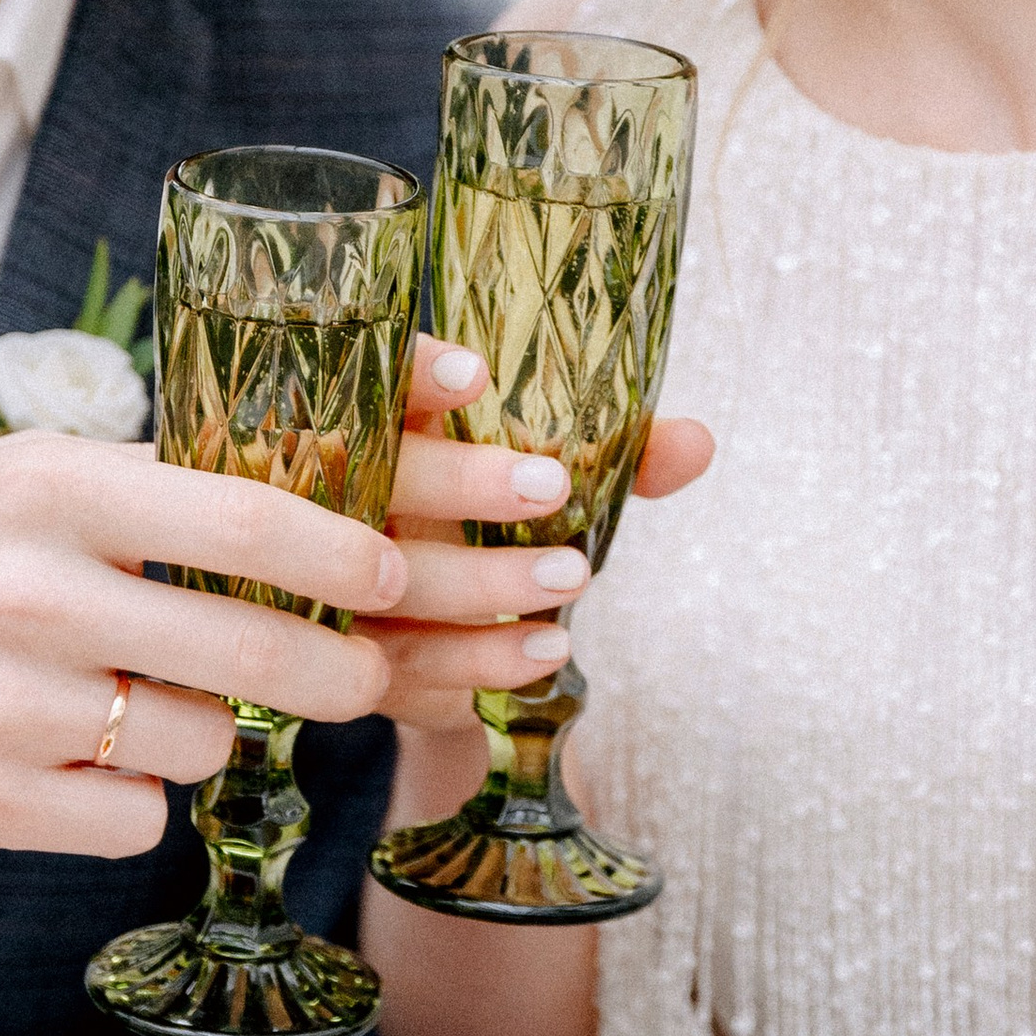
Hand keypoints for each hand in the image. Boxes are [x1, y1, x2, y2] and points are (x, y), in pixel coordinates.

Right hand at [0, 432, 407, 860]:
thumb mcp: (23, 478)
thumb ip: (160, 488)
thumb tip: (338, 502)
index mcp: (53, 485)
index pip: (250, 516)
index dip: (349, 556)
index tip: (398, 575)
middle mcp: (34, 591)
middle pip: (260, 652)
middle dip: (338, 674)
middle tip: (355, 675)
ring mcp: (7, 705)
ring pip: (206, 744)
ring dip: (204, 732)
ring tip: (132, 701)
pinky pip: (138, 821)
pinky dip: (127, 800)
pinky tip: (69, 760)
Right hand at [364, 334, 714, 733]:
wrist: (436, 646)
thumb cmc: (492, 532)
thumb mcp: (553, 484)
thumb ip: (619, 459)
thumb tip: (696, 444)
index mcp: (383, 430)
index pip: (376, 385)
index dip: (414, 375)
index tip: (474, 373)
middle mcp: (343, 502)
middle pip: (382, 482)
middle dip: (464, 483)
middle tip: (555, 487)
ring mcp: (338, 584)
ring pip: (398, 582)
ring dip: (489, 582)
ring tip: (575, 576)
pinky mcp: (355, 659)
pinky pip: (411, 662)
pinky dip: (486, 657)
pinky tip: (548, 647)